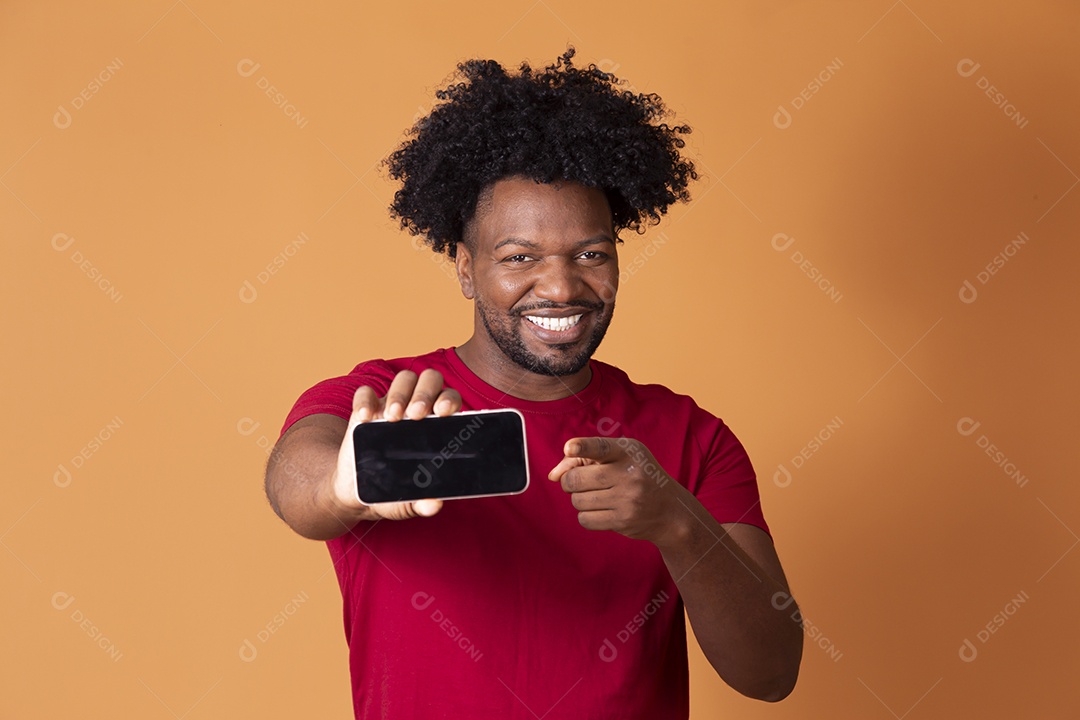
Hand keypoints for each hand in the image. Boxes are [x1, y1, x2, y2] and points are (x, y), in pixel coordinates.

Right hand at [332, 369, 462, 520]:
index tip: (443, 412)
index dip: (449, 399)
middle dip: (425, 392)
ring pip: (403, 379)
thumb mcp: (406, 501)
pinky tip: (365, 417)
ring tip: (392, 418)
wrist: (355, 492)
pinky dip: (364, 399)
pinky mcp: (364, 409)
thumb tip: (434, 505)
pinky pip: (365, 392)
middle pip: (429, 380)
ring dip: (399, 393)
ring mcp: (391, 406)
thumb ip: (421, 503)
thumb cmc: (390, 492)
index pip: (450, 399)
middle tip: (415, 415)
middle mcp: (417, 409)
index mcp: (436, 425)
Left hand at [548, 436, 690, 547]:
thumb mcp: (621, 456)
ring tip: (597, 495)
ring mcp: (627, 499)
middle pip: (576, 479)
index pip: (601, 447)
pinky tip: (602, 510)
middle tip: (581, 482)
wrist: (671, 510)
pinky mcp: (623, 521)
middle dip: (570, 481)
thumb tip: (552, 476)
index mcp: (628, 451)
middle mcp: (628, 474)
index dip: (582, 447)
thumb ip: (584, 457)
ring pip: (577, 500)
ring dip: (579, 498)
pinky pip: (585, 519)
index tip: (569, 448)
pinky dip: (587, 515)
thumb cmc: (638, 475)